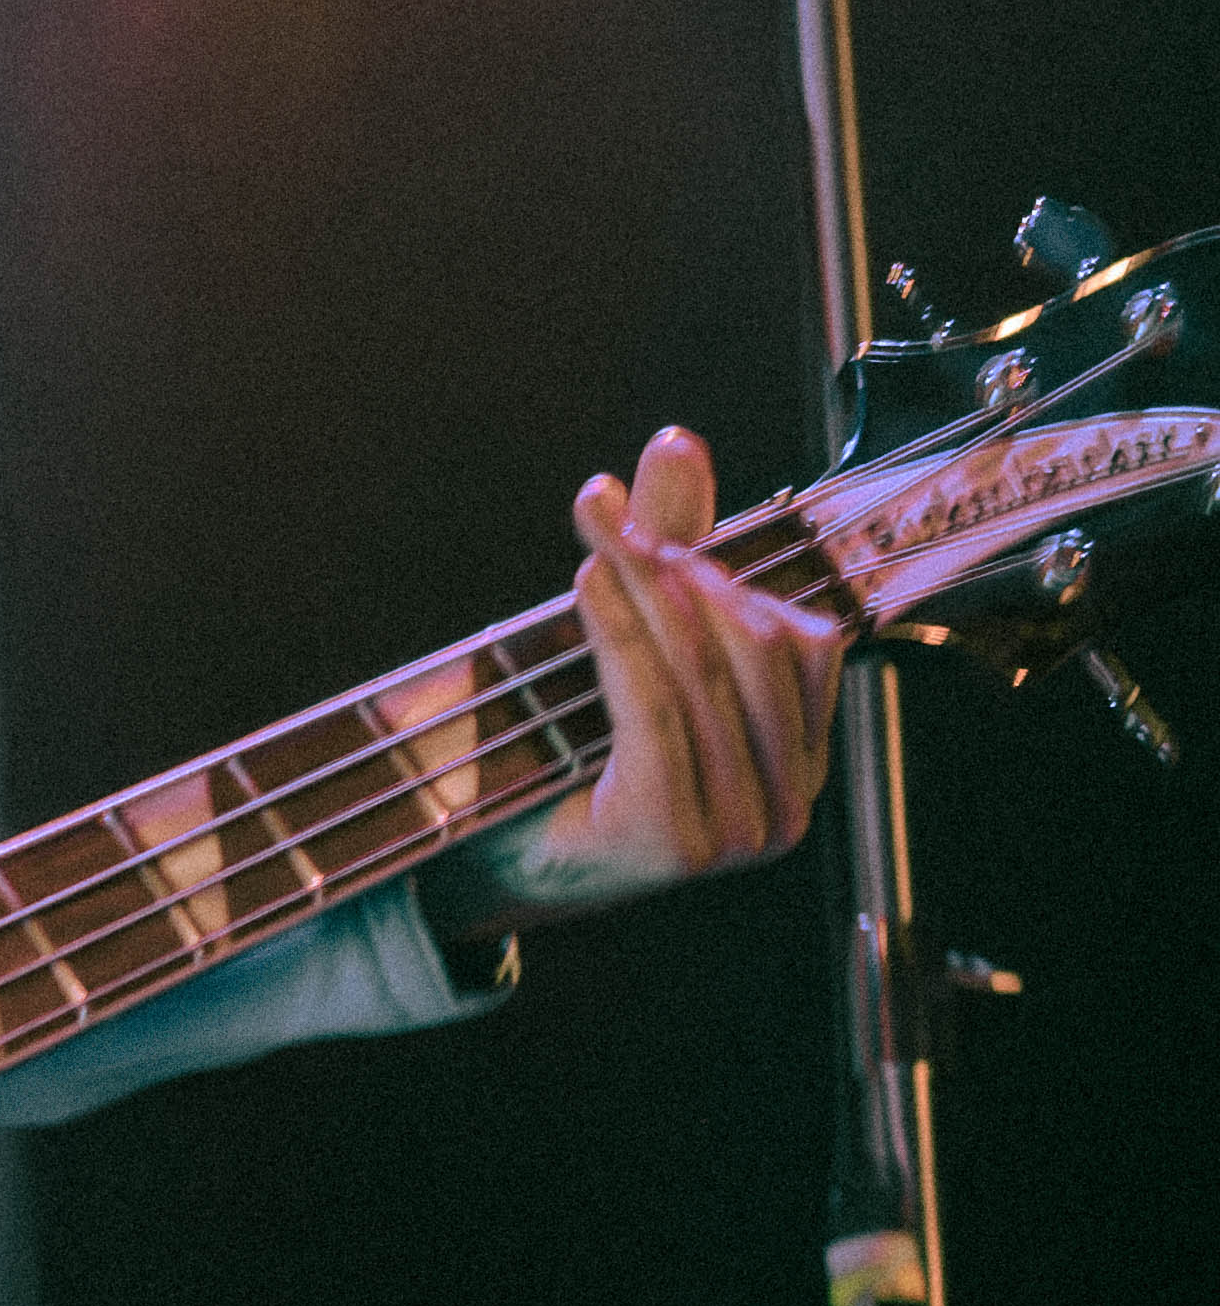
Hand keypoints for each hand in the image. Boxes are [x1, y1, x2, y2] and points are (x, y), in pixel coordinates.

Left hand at [435, 425, 843, 934]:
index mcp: (801, 764)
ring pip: (700, 673)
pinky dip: (620, 636)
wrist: (500, 864)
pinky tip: (589, 584)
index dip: (733, 575)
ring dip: (645, 592)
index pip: (805, 645)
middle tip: (612, 518)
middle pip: (751, 648)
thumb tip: (677, 441)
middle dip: (680, 572)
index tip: (652, 524)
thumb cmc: (576, 755)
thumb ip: (670, 550)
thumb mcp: (636, 642)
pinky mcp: (672, 839)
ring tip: (598, 540)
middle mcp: (787, 808)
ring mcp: (736, 833)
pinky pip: (654, 709)